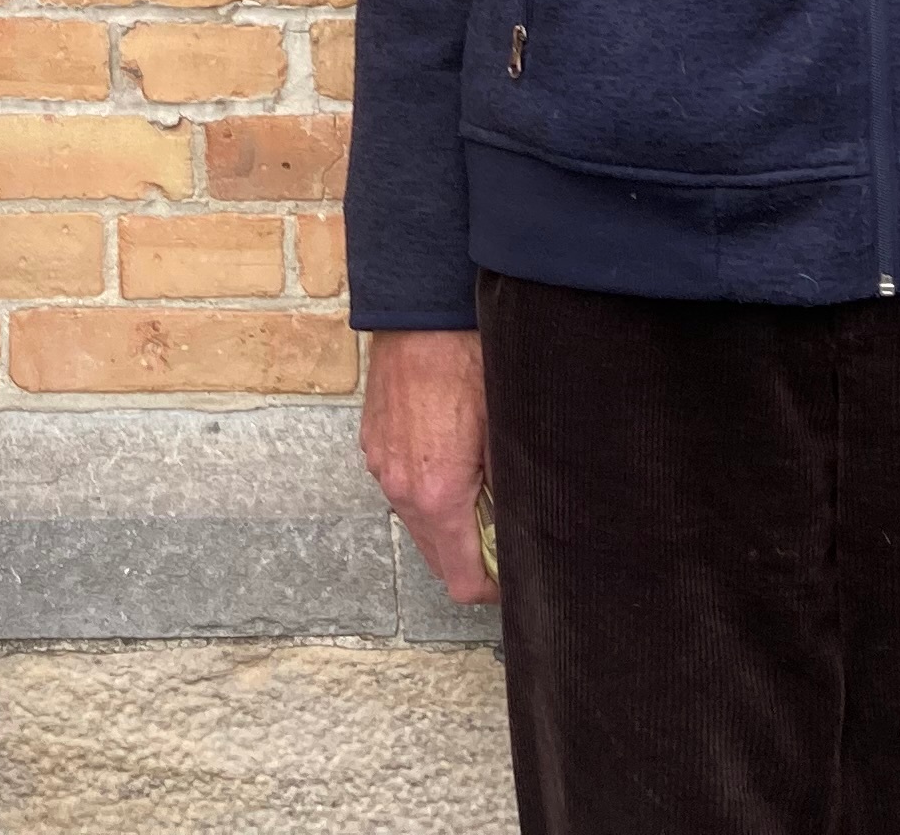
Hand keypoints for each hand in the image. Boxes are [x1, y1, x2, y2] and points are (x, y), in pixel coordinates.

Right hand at [361, 328, 496, 606]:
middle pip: (436, 560)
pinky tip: (451, 459)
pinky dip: (425, 492)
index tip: (513, 573)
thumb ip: (512, 490)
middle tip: (503, 531)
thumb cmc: (468, 362)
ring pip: (417, 524)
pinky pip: (400, 489)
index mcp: (438, 494)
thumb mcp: (506, 430)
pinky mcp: (372, 443)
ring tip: (481, 491)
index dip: (492, 587)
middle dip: (470, 557)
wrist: (420, 312)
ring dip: (447, 524)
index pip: (460, 580)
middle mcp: (401, 489)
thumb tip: (527, 527)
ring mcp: (380, 466)